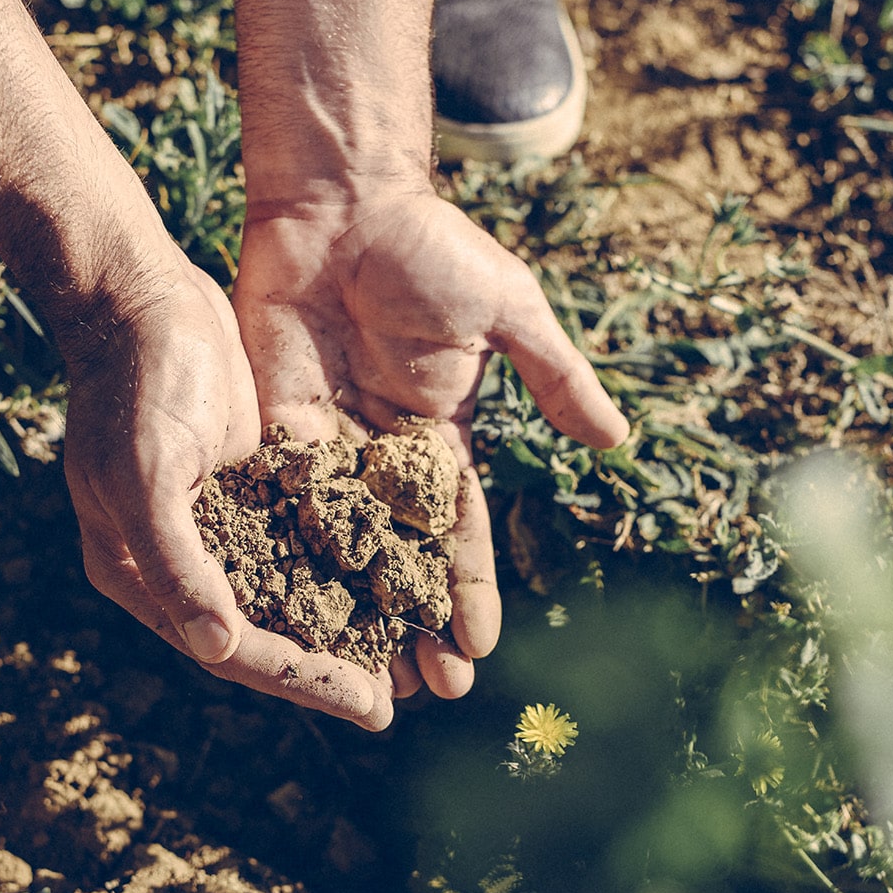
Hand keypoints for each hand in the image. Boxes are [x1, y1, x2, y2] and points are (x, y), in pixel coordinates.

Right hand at [59, 253, 393, 730]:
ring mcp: (221, 523)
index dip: (300, 679)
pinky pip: (307, 541)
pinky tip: (400, 584)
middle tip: (397, 705)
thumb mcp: (146, 473)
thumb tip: (220, 647)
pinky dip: (348, 568)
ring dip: (345, 627)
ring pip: (292, 594)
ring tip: (408, 662)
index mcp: (141, 571)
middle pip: (266, 635)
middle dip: (330, 670)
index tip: (366, 703)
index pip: (228, 647)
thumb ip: (176, 564)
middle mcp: (183, 559)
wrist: (142, 297)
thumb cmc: (132, 382)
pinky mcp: (256, 485)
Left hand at [233, 193, 628, 698]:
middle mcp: (383, 451)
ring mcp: (328, 441)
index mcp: (441, 434)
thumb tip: (616, 442)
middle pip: (398, 554)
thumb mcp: (507, 310)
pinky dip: (290, 550)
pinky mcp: (276, 423)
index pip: (458, 529)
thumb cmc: (431, 248)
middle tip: (424, 691)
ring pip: (340, 543)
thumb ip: (554, 377)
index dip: (468, 589)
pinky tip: (291, 605)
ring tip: (359, 672)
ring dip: (351, 605)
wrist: (342, 201)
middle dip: (412, 621)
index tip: (481, 649)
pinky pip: (284, 499)